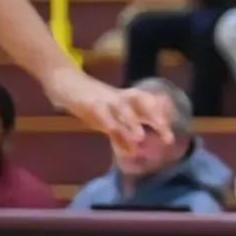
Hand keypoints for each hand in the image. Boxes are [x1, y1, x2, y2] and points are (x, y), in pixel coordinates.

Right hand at [42, 66, 172, 157]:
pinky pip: (102, 111)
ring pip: (123, 108)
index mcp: (127, 101)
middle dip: (155, 117)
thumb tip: (133, 153)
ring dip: (132, 122)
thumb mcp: (107, 121)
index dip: (161, 119)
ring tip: (141, 137)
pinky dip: (108, 121)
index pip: (149, 107)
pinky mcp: (90, 102)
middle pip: (143, 103)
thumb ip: (120, 136)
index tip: (170, 137)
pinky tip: (113, 131)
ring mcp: (106, 99)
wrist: (65, 82)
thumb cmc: (91, 103)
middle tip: (166, 135)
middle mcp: (120, 98)